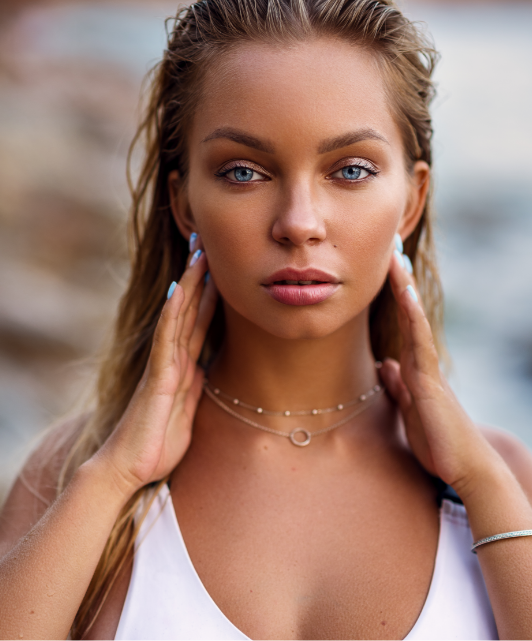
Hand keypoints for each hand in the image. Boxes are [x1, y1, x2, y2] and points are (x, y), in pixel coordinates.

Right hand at [94, 236, 217, 498]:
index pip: (200, 322)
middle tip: (209, 243)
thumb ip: (195, 385)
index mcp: (184, 366)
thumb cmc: (158, 443)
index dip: (211, 293)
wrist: (130, 468)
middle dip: (201, 277)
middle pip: (189, 310)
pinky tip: (178, 290)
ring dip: (189, 284)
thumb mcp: (188, 410)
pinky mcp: (157, 378)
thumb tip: (204, 366)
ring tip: (199, 254)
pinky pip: (165, 339)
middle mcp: (173, 359)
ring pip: (178, 316)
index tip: (222, 265)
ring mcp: (164, 365)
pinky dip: (172, 314)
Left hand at [379, 248, 500, 497]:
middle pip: (407, 312)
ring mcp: (427, 368)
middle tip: (391, 249)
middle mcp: (422, 361)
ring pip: (413, 320)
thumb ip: (398, 385)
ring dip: (405, 290)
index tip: (386, 268)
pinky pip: (421, 342)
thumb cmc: (437, 440)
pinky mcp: (431, 381)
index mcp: (414, 366)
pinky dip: (413, 317)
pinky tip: (407, 296)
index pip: (401, 322)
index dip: (394, 296)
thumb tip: (386, 365)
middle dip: (399, 282)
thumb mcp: (407, 408)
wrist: (464, 466)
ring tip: (396, 259)